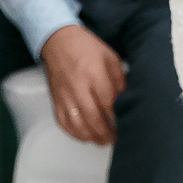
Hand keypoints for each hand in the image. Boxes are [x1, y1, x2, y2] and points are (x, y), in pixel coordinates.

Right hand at [40, 23, 124, 145]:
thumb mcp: (110, 57)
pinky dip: (75, 133)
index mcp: (94, 73)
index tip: (125, 125)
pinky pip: (63, 122)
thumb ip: (119, 79)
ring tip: (103, 140)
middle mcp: (77, 86)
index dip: (117, 117)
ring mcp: (64, 95)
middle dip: (106, 132)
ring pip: (77, 124)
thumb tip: (127, 98)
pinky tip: (85, 136)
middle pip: (93, 117)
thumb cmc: (86, 48)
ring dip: (92, 136)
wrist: (58, 41)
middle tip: (116, 138)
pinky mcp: (55, 100)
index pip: (108, 102)